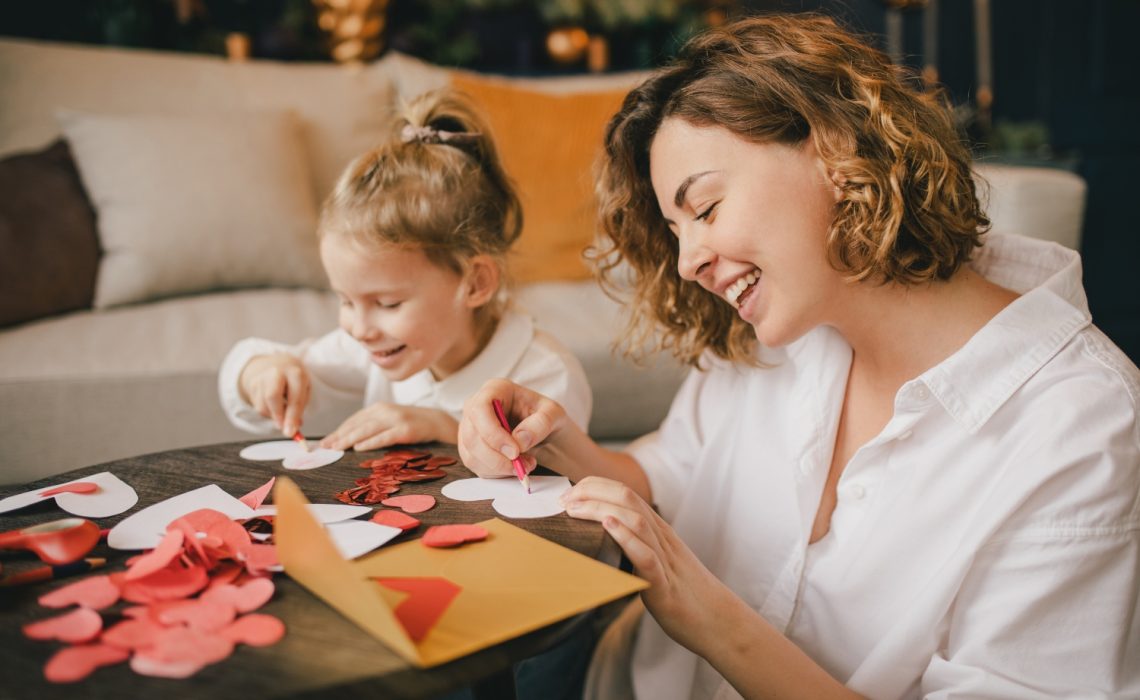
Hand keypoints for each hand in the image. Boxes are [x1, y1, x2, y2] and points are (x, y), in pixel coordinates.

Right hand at [239, 353, 309, 436]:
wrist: (277, 364)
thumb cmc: (294, 381)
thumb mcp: (303, 390)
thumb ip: (299, 408)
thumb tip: (292, 427)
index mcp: (296, 373)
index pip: (294, 397)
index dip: (292, 417)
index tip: (290, 432)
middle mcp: (277, 373)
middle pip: (272, 396)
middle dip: (278, 416)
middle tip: (282, 428)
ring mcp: (262, 377)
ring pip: (263, 405)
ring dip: (273, 416)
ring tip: (282, 411)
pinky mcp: (252, 384)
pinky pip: (258, 406)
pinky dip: (267, 412)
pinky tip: (273, 405)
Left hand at [320, 402, 457, 450]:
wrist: (438, 422)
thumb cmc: (411, 425)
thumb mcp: (389, 421)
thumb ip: (372, 427)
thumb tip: (349, 440)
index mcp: (379, 408)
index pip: (354, 420)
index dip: (338, 431)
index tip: (325, 442)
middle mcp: (385, 411)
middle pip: (358, 424)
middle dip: (339, 436)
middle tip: (325, 447)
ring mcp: (396, 419)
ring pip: (368, 429)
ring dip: (350, 439)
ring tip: (336, 448)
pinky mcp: (406, 429)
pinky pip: (385, 436)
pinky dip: (371, 442)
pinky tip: (359, 448)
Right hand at [458, 378, 568, 478]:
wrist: (545, 433)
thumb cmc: (546, 417)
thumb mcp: (554, 414)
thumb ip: (541, 423)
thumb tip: (519, 441)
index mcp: (495, 389)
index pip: (480, 409)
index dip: (493, 434)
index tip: (514, 451)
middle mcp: (476, 406)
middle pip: (472, 436)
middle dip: (497, 458)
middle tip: (521, 465)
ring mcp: (470, 428)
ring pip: (471, 454)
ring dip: (498, 467)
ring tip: (525, 465)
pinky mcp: (470, 448)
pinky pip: (475, 465)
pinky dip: (496, 473)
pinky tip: (514, 468)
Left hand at [560, 476, 727, 651]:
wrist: (718, 621)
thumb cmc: (684, 594)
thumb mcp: (657, 562)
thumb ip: (635, 547)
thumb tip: (600, 541)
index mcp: (658, 531)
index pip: (625, 493)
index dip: (594, 486)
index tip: (568, 494)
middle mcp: (661, 537)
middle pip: (627, 498)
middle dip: (591, 492)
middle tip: (563, 500)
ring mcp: (665, 559)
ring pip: (635, 520)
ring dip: (600, 510)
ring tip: (575, 509)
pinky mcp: (664, 585)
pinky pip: (646, 556)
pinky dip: (626, 539)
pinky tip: (608, 527)